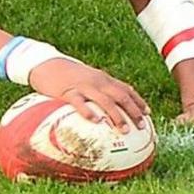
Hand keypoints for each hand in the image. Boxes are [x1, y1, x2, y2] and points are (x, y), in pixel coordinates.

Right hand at [29, 59, 150, 132]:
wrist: (46, 65)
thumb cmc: (67, 76)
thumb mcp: (87, 79)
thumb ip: (100, 89)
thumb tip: (112, 107)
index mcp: (102, 78)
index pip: (125, 89)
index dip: (138, 101)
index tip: (148, 114)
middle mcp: (97, 81)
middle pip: (120, 95)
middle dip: (133, 111)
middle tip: (140, 126)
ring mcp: (83, 86)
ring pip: (104, 100)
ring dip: (116, 115)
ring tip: (123, 129)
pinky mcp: (68, 92)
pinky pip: (80, 102)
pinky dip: (89, 112)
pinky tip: (95, 121)